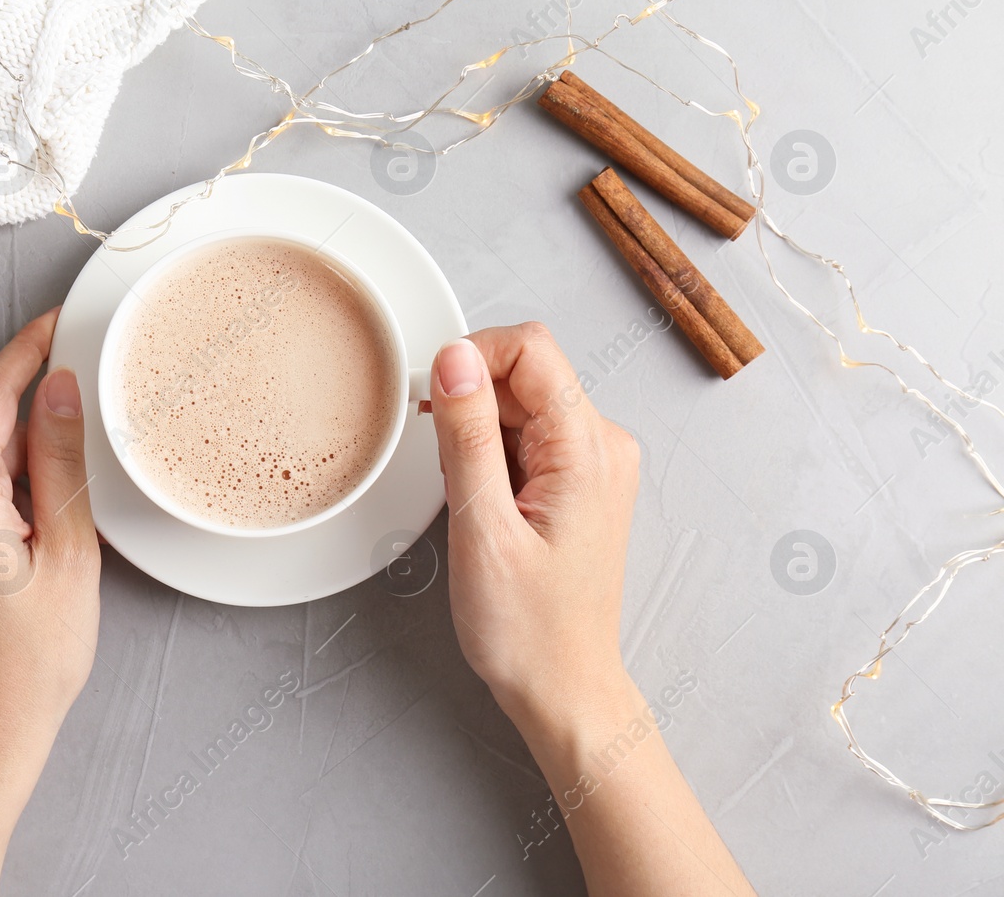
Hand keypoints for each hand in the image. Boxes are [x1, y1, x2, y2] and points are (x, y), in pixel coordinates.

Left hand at [0, 308, 98, 896]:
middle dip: (28, 443)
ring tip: (42, 549)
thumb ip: (59, 461)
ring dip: (4, 481)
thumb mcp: (68, 556)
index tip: (54, 322)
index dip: (26, 351)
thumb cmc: (28, 663)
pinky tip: (9, 555)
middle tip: (72, 492)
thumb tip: (57, 387)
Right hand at [429, 322, 639, 728]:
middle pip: (523, 373)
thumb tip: (455, 357)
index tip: (434, 399)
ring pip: (519, 404)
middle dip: (470, 404)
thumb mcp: (482, 527)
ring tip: (469, 497)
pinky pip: (525, 436)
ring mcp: (593, 462)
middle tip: (448, 469)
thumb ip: (467, 434)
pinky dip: (490, 455)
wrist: (563, 688)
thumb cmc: (528, 629)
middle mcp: (602, 444)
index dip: (471, 357)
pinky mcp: (577, 480)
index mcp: (588, 448)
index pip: (530, 348)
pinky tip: (482, 502)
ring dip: (477, 434)